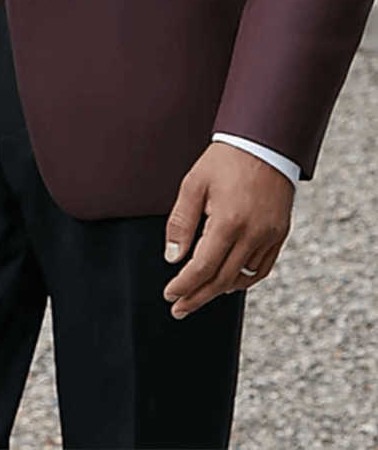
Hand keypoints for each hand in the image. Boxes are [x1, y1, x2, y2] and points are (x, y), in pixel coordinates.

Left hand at [163, 142, 293, 317]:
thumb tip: (173, 258)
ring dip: (219, 291)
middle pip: (221, 279)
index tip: (170, 294)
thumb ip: (181, 223)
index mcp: (228, 222)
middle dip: (197, 297)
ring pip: (242, 277)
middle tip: (179, 308)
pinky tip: (229, 282)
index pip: (202, 267)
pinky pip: (262, 268)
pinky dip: (244, 279)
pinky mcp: (280, 233)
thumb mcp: (194, 184)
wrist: (263, 142)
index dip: (183, 285)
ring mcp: (270, 236)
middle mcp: (252, 234)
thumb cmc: (225, 160)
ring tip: (199, 295)